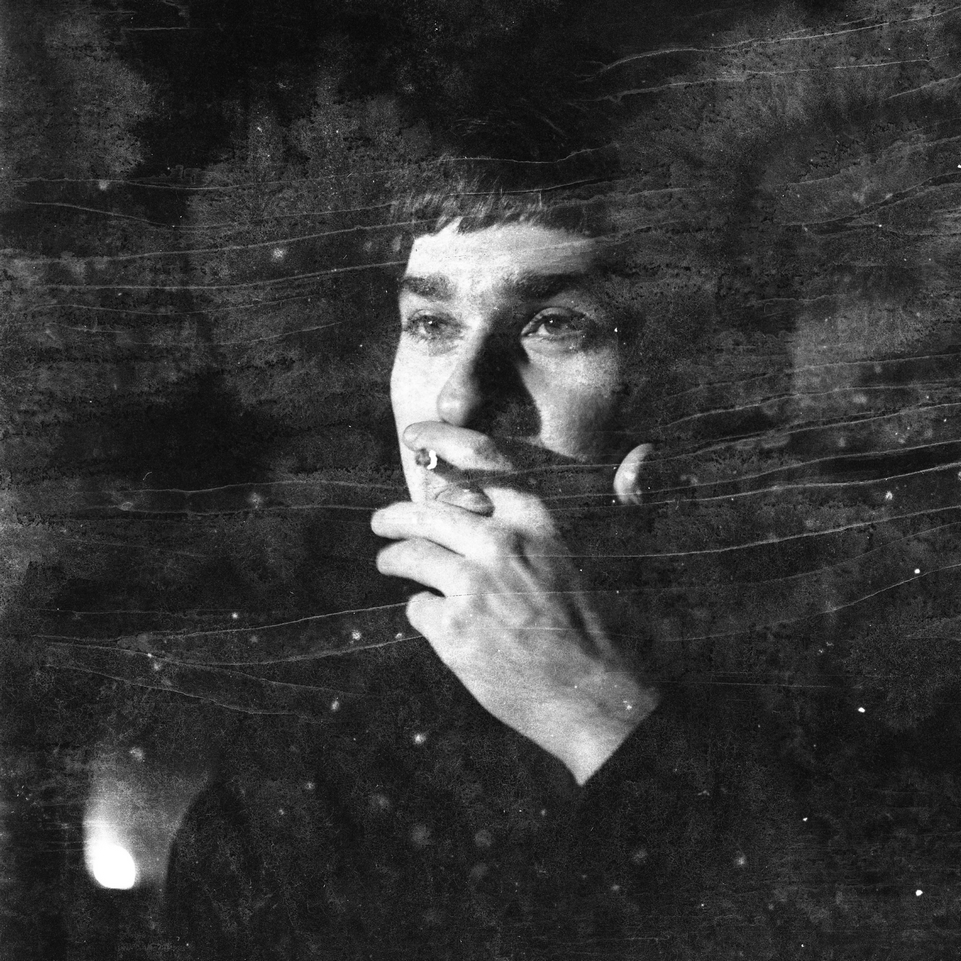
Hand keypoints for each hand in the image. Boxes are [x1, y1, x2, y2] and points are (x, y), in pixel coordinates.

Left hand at [371, 422, 657, 784]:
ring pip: (409, 556)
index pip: (482, 458)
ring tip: (389, 564)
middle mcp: (501, 543)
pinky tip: (440, 624)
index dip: (441, 439)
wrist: (588, 692)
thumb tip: (451, 506)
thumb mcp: (554, 559)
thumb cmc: (572, 625)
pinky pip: (418, 606)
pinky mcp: (453, 628)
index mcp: (534, 521)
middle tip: (381, 522)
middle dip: (392, 516)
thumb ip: (509, 530)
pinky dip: (424, 613)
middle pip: (424, 512)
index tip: (414, 436)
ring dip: (392, 559)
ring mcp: (474, 586)